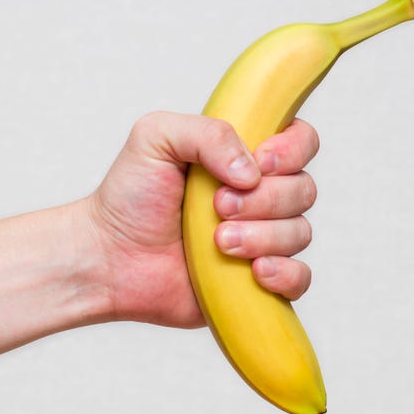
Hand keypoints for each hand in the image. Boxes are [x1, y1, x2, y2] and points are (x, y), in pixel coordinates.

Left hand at [86, 111, 318, 328]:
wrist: (109, 257)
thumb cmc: (129, 196)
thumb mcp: (155, 138)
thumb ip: (206, 132)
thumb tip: (252, 170)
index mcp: (242, 156)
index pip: (300, 141)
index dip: (292, 151)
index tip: (259, 163)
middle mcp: (259, 196)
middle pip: (304, 189)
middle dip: (264, 200)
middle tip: (216, 207)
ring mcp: (261, 239)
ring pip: (299, 233)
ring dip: (262, 236)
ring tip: (218, 242)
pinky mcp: (257, 281)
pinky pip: (299, 279)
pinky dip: (284, 274)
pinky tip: (255, 272)